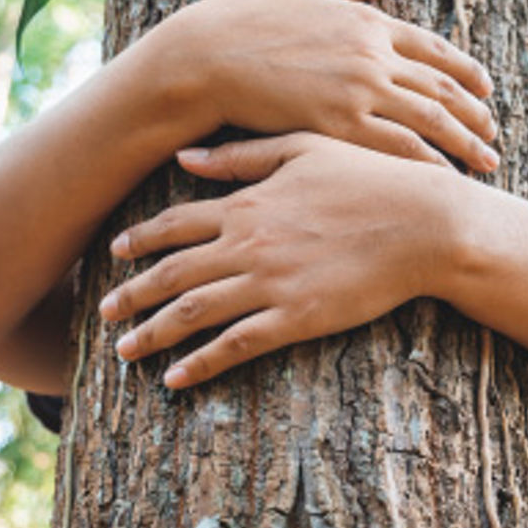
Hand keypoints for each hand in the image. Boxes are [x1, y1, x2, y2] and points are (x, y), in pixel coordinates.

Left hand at [97, 133, 459, 387]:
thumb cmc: (371, 179)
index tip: (115, 254)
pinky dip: (200, 364)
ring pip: (193, 313)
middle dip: (132, 296)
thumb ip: (241, 156)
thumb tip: (185, 157)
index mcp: (248, 203)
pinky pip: (235, 346)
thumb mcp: (304, 148)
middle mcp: (248, 244)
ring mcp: (270, 284)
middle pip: (172, 274)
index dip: (140, 241)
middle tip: (105, 313)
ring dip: (153, 334)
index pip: (176, 224)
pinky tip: (175, 378)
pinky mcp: (296, 319)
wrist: (423, 223)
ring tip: (126, 351)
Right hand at [149, 0, 499, 171]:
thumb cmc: (245, 17)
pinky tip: (444, 178)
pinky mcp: (337, 125)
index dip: (465, 70)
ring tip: (486, 161)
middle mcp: (373, 56)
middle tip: (495, 132)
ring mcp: (358, 91)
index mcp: (367, 20)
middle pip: (441, 88)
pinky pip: (396, 148)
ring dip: (464, 143)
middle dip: (475, 113)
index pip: (433, 49)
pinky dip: (426, 164)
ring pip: (429, 122)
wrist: (206, 57)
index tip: (486, 88)